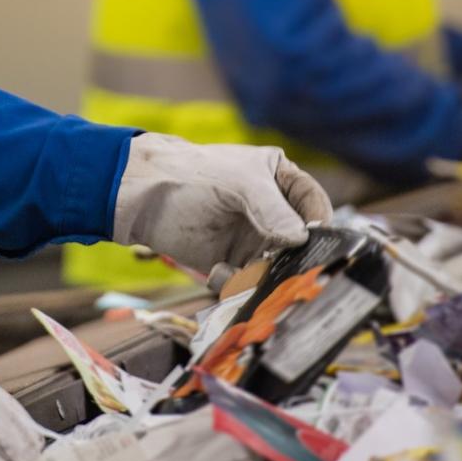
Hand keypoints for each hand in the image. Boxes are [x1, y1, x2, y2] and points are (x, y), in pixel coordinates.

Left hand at [111, 133, 330, 274]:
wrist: (142, 196)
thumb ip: (273, 210)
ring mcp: (253, 241)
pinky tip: (219, 272)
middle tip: (292, 270)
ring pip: (277, 267)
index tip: (318, 241)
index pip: (314, 204)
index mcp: (280, 180)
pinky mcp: (232, 264)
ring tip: (250, 273)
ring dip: (268, 277)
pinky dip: (241, 285)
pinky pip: (249, 283)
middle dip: (297, 259)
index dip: (319, 223)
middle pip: (300, 243)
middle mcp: (272, 214)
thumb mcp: (239, 183)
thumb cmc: (193, 174)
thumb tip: (302, 239)